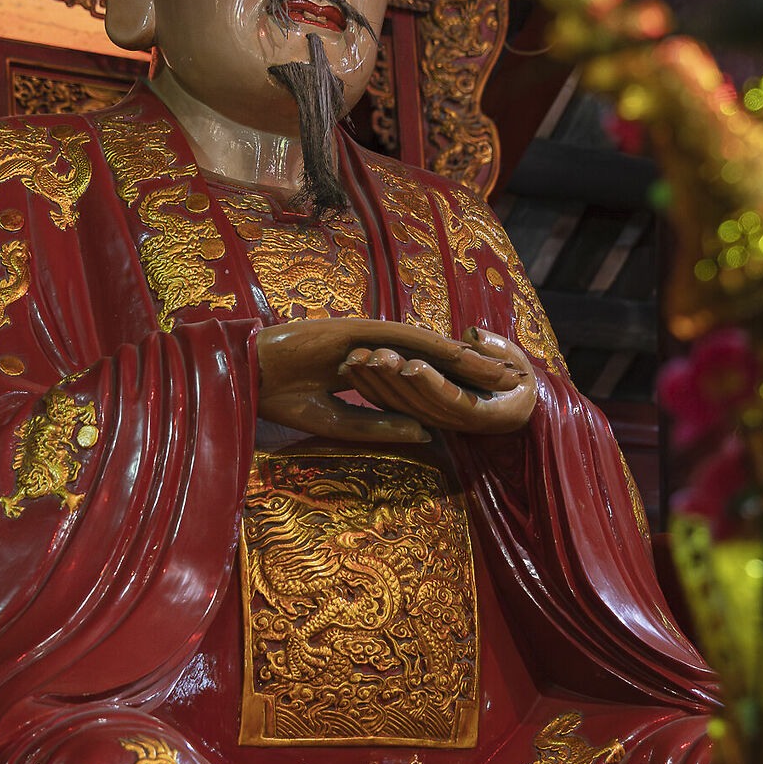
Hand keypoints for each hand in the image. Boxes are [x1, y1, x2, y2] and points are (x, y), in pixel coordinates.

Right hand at [256, 318, 535, 443]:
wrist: (249, 375)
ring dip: (469, 359)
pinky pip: (407, 337)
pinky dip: (439, 346)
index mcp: (368, 371)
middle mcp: (376, 350)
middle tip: (512, 383)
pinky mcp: (363, 328)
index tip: (484, 402)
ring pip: (430, 348)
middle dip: (474, 372)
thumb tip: (428, 434)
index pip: (419, 379)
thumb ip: (382, 427)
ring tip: (505, 372)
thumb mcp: (341, 423)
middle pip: (434, 361)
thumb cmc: (283, 399)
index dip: (452, 388)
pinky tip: (468, 354)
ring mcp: (370, 336)